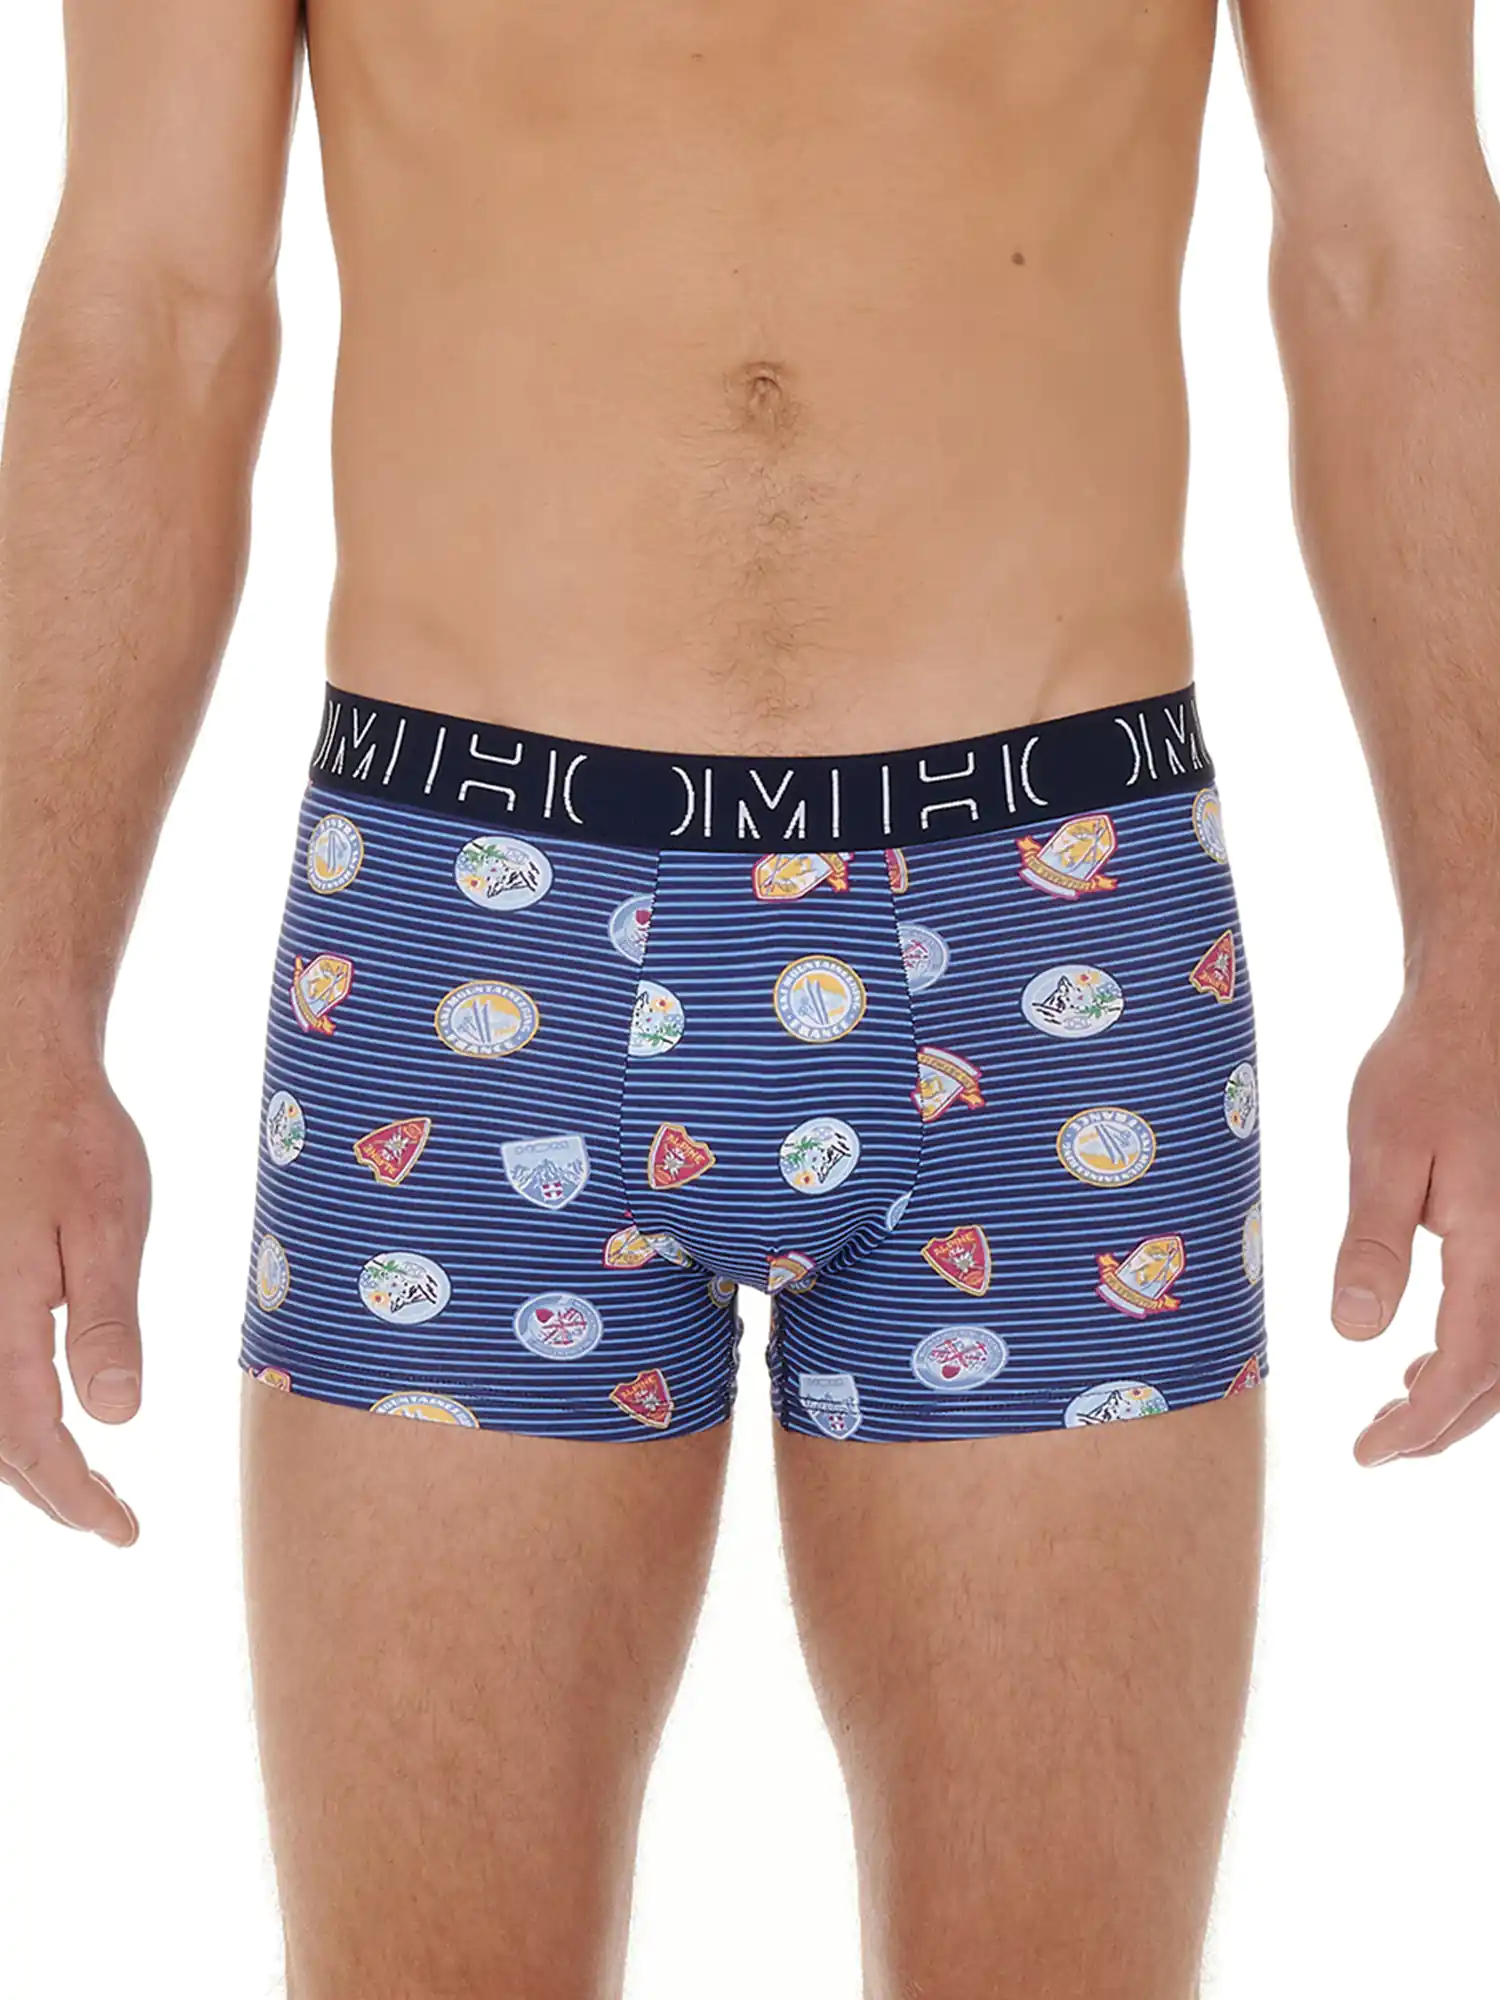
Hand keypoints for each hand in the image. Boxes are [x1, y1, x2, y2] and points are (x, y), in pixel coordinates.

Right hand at [0, 1064, 147, 1541]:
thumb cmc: (74, 1140)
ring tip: (83, 1489)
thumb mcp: (111, 1226)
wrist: (23, 1072)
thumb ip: (107, 1322)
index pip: (33, 1439)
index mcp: (0, 1316)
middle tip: (112, 1521)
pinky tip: (41, 1424)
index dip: (76, 1496)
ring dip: (24, 1462)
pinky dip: (6, 1416)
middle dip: (52, 1493)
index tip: (123, 1532)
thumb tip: (117, 1417)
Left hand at [1334, 983, 1499, 1463]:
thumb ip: (1375, 1245)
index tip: (1368, 1454)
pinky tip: (1430, 1354)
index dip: (1419, 1424)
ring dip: (1465, 1393)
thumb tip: (1357, 1333)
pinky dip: (1481, 1353)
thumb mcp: (1382, 1152)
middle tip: (1377, 1449)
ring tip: (1399, 1408)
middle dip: (1442, 1425)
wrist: (1478, 1010)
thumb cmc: (1426, 1071)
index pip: (1465, 1367)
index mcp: (1495, 1245)